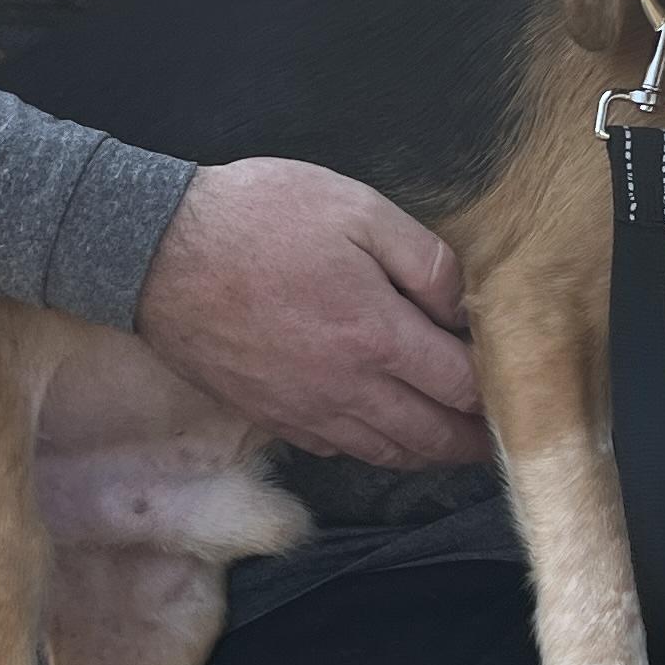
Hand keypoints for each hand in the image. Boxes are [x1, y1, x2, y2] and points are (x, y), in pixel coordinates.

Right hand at [134, 158, 488, 469]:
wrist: (154, 253)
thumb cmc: (257, 218)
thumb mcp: (356, 210)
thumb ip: (424, 260)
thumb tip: (465, 305)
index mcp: (379, 337)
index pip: (461, 387)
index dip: (494, 394)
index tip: (510, 387)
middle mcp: (348, 389)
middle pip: (430, 437)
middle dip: (471, 442)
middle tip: (496, 438)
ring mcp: (306, 410)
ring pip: (385, 453)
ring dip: (427, 455)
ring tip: (451, 445)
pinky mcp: (270, 416)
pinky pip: (336, 449)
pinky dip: (372, 449)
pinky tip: (380, 434)